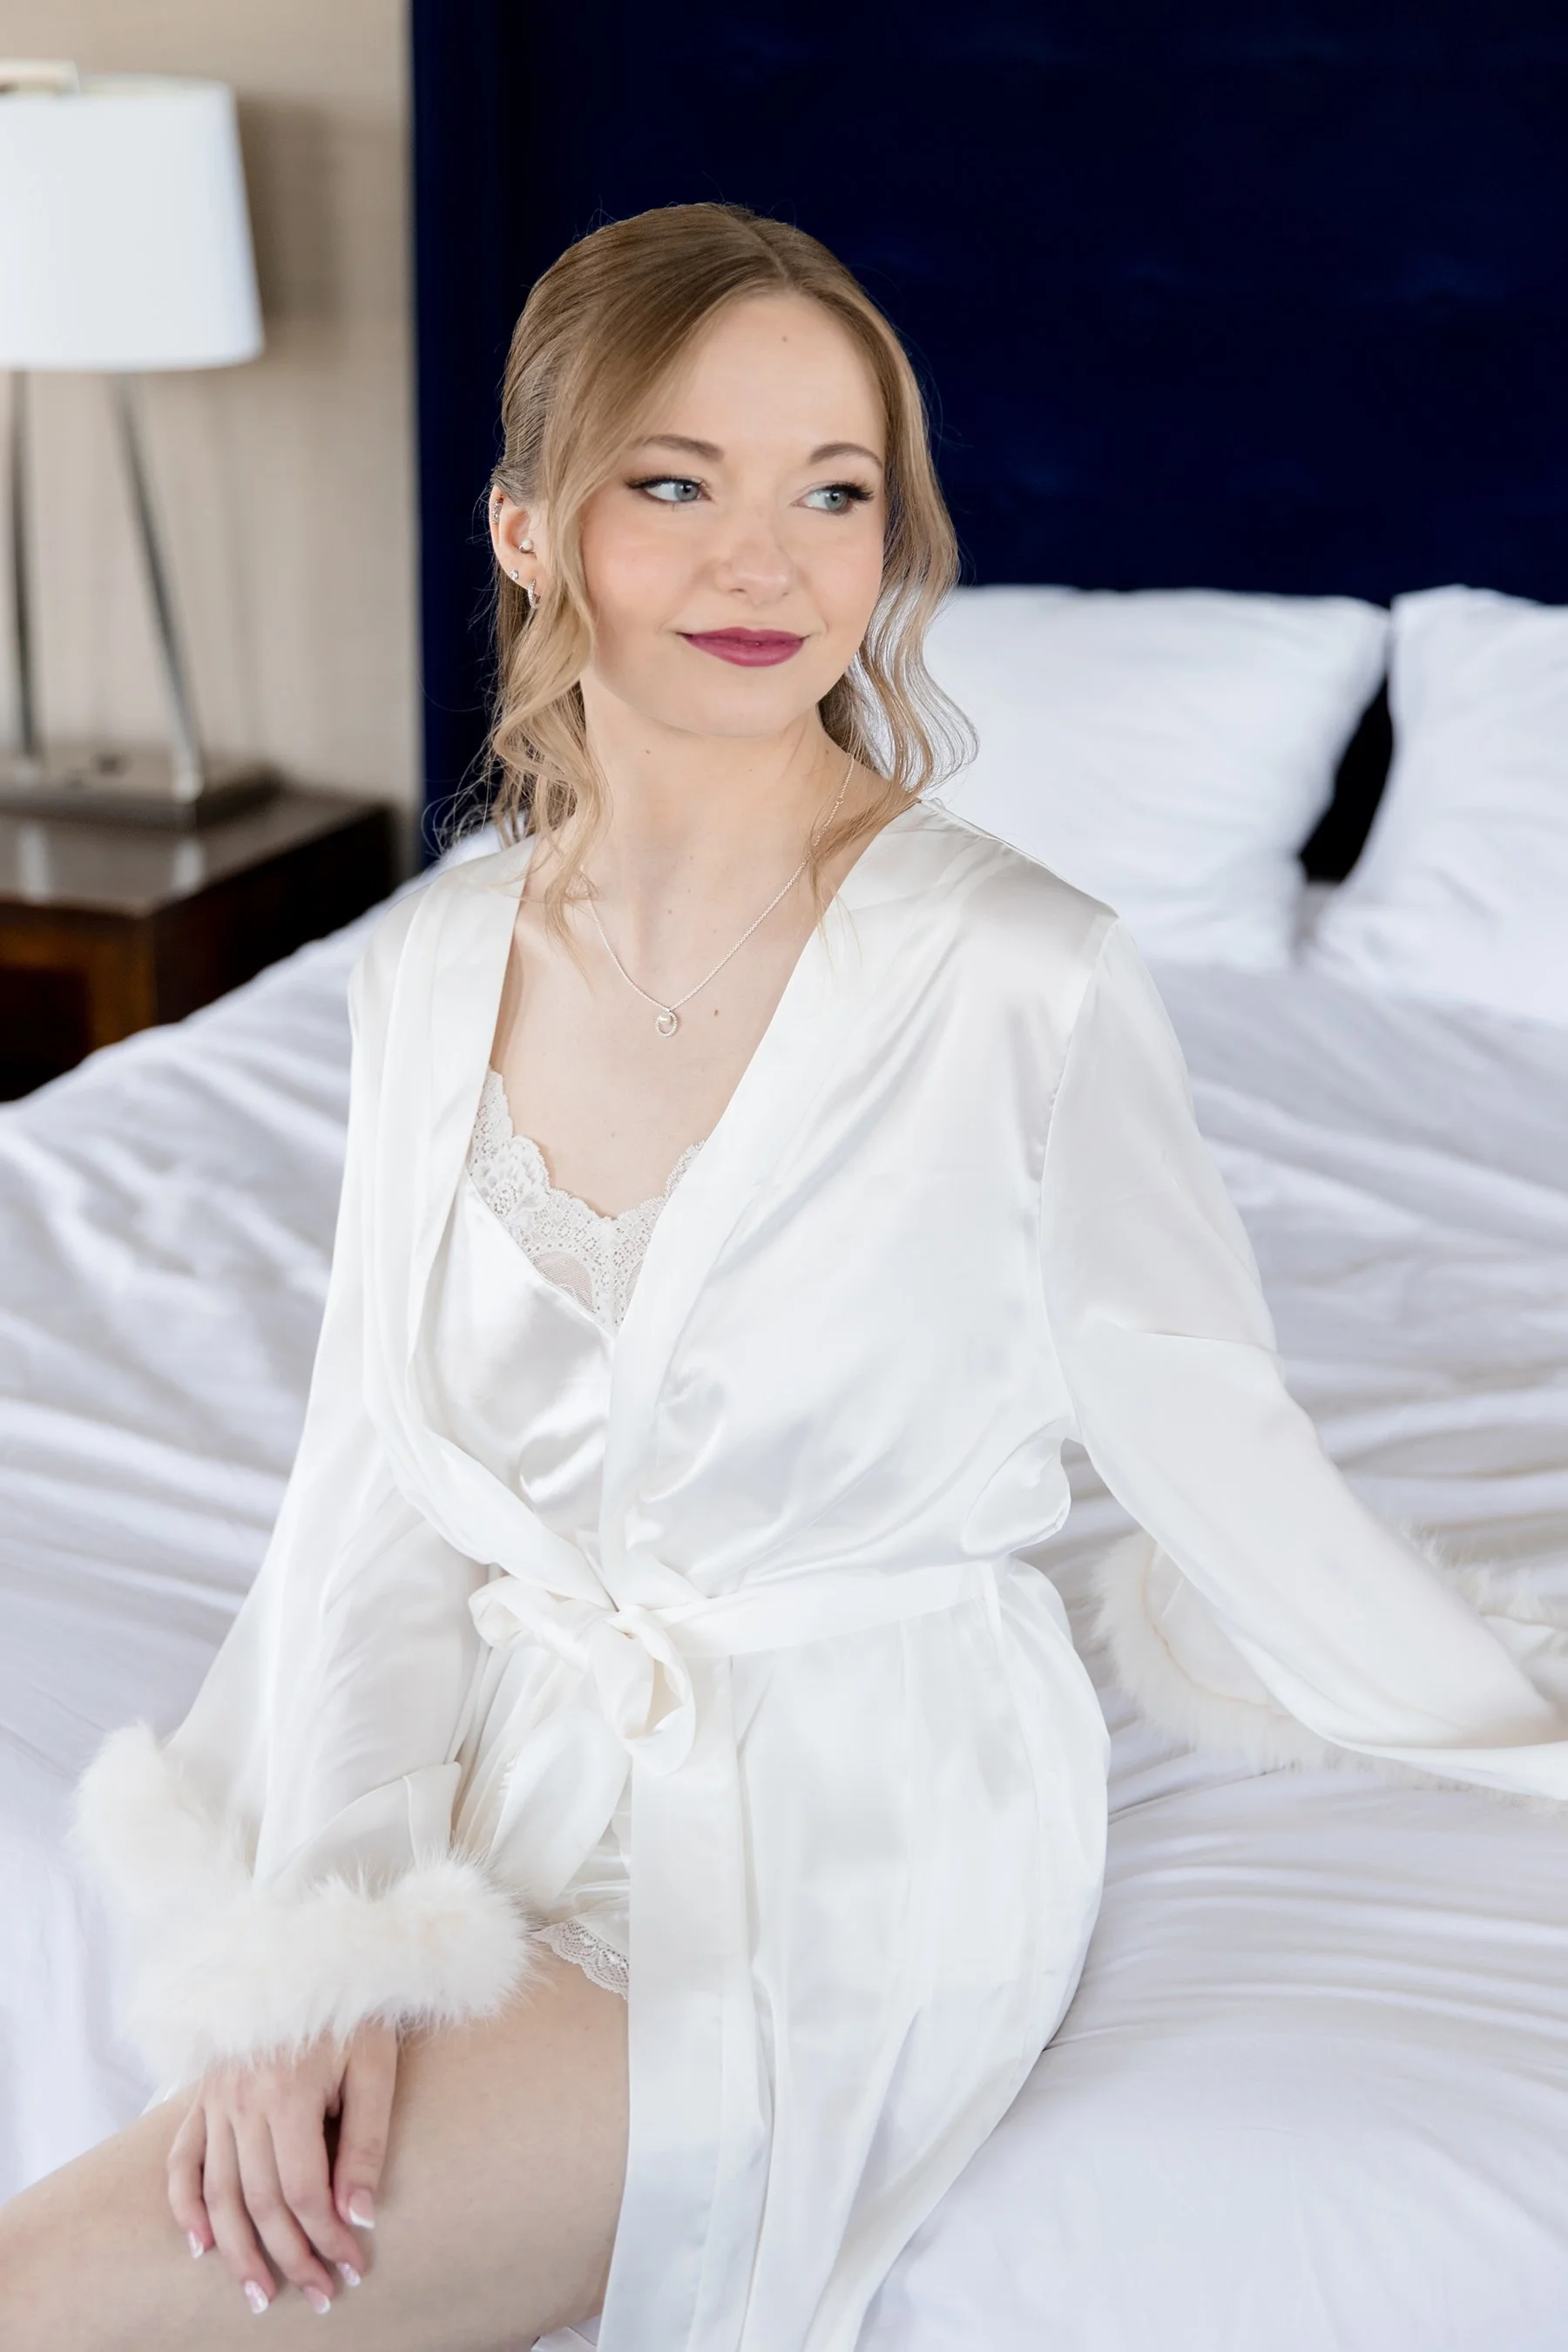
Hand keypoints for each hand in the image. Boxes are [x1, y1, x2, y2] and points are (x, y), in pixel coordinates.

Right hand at [167, 2019, 396, 2314]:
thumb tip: (359, 2216)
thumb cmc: (354, 2003)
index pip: (302, 2192)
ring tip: (260, 2294)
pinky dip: (185, 2205)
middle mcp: (241, 2101)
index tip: (353, 2267)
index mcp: (287, 2092)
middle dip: (290, 2257)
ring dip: (237, 2251)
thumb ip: (366, 2140)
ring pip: (219, 2193)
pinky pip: (182, 2158)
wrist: (314, 1942)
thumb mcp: (375, 2063)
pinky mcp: (202, 2093)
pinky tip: (200, 2244)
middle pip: (259, 2202)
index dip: (327, 2238)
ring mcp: (215, 2098)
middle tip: (319, 2295)